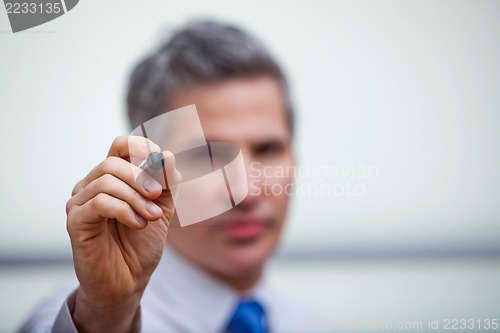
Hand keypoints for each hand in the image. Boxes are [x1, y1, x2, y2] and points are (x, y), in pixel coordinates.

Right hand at [65, 136, 177, 332]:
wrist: (128, 282)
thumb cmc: (141, 244)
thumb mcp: (163, 208)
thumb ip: (167, 183)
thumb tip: (167, 155)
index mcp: (113, 179)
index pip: (120, 146)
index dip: (141, 146)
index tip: (161, 160)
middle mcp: (91, 185)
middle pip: (112, 162)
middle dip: (141, 176)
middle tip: (158, 195)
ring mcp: (80, 202)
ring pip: (106, 181)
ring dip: (136, 197)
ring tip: (152, 216)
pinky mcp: (75, 221)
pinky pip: (99, 202)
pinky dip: (125, 210)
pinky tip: (138, 224)